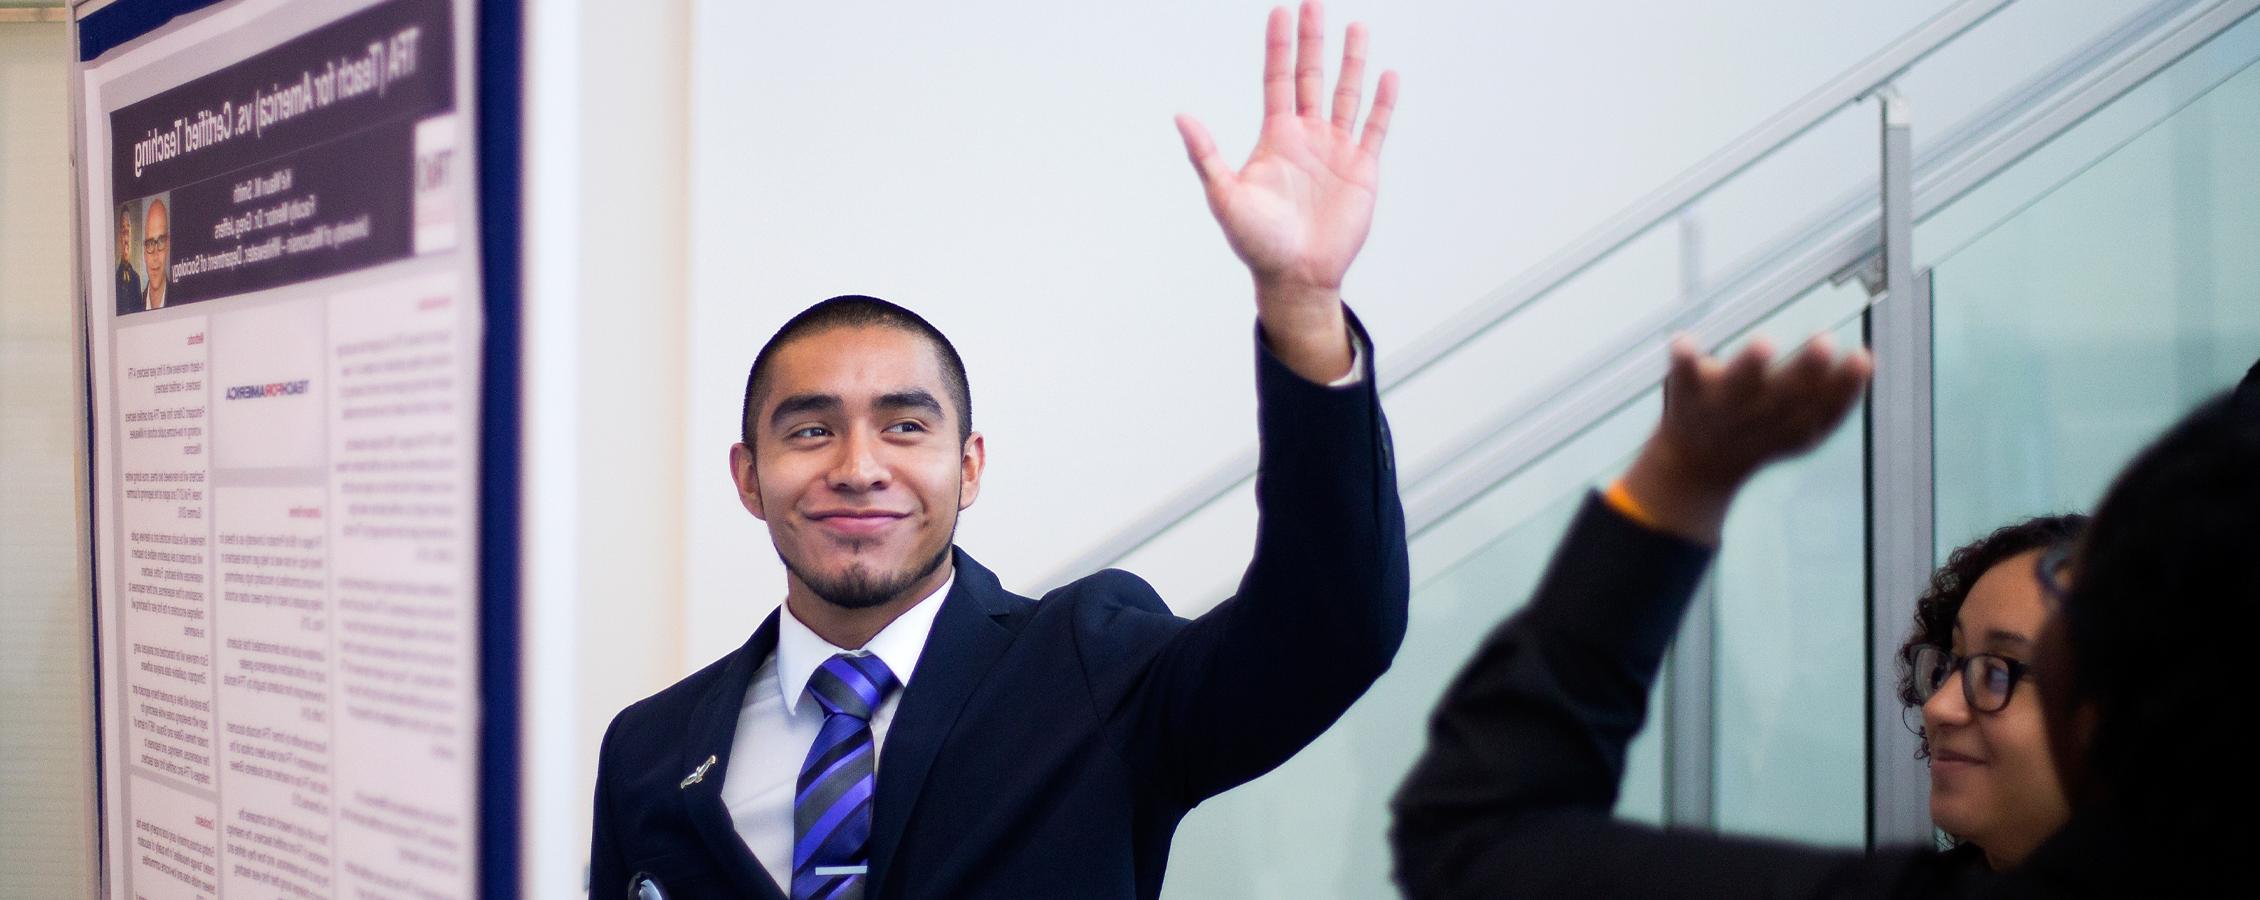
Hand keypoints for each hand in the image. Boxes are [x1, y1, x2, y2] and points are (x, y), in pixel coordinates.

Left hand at [1177, 1, 1397, 381]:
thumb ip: (1207, 155)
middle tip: (1315, 3)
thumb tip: (1182, 117)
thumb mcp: (1224, 196)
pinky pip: (1374, 129)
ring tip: (1356, 28)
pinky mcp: (1361, 170)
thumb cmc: (1256, 242)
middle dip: (1313, 41)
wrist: (1295, 276)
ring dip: (1352, 63)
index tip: (1281, 12)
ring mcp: (1336, 151)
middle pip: (1311, 77)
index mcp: (1276, 138)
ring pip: (1346, 95)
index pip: (1278, 79)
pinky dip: (1382, 103)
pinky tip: (1387, 76)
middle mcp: (1307, 137)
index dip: (1279, 46)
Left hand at [1620, 333, 1872, 542]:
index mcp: (1792, 424)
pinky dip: (1683, 361)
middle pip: (1786, 394)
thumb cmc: (1759, 435)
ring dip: (1751, 364)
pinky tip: (1683, 341)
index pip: (1825, 407)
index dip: (1846, 385)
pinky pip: (1683, 377)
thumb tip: (1869, 361)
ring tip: (1765, 342)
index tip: (1862, 357)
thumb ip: (1834, 400)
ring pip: (1738, 386)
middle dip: (1807, 369)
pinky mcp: (1687, 394)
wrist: (1696, 467)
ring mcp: (1722, 406)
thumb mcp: (1801, 429)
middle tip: (1825, 341)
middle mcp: (1759, 416)